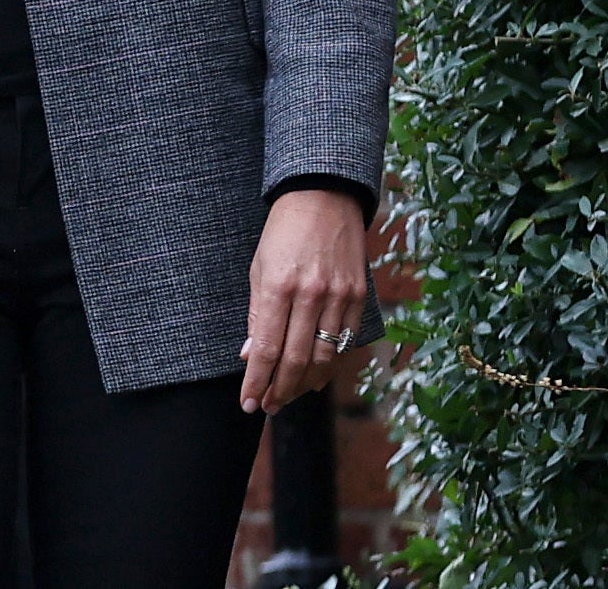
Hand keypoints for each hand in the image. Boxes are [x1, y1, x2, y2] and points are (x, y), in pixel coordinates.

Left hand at [239, 188, 371, 413]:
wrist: (323, 200)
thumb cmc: (282, 234)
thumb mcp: (259, 268)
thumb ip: (257, 314)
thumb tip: (251, 355)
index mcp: (279, 286)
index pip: (267, 348)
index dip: (257, 381)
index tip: (248, 403)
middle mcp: (312, 295)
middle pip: (296, 359)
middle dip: (279, 390)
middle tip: (268, 407)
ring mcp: (340, 297)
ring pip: (324, 357)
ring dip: (304, 384)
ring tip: (287, 397)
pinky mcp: (359, 298)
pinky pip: (345, 343)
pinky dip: (329, 365)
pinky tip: (315, 377)